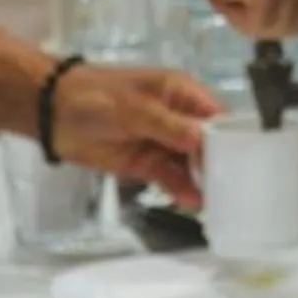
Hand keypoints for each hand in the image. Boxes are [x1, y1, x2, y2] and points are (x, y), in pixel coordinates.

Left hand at [52, 65, 218, 207]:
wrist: (53, 113)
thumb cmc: (97, 98)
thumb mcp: (136, 108)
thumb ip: (171, 126)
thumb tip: (204, 142)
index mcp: (183, 94)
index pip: (218, 117)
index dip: (231, 138)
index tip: (244, 162)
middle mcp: (178, 119)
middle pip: (209, 144)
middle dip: (219, 165)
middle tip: (233, 189)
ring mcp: (162, 143)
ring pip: (191, 165)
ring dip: (201, 181)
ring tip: (216, 202)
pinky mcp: (146, 163)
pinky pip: (170, 178)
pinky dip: (181, 189)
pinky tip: (191, 201)